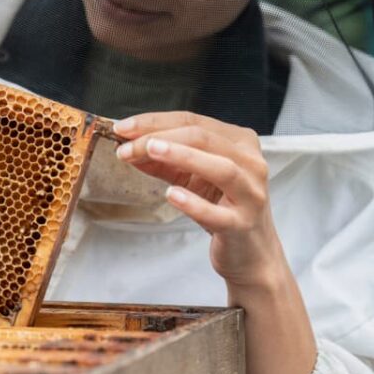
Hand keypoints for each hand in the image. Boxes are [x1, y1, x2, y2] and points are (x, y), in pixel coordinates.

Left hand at [113, 111, 287, 290]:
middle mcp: (250, 163)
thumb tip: (129, 147)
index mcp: (239, 142)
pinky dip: (193, 203)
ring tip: (150, 151)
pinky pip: (217, 213)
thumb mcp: (192, 178)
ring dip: (182, 155)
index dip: (155, 121)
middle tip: (126, 145)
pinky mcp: (242, 225)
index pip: (193, 121)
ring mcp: (250, 195)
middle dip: (160, 137)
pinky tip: (171, 194)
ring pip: (221, 167)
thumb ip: (164, 161)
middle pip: (203, 138)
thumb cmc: (222, 206)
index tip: (123, 128)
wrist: (251, 252)